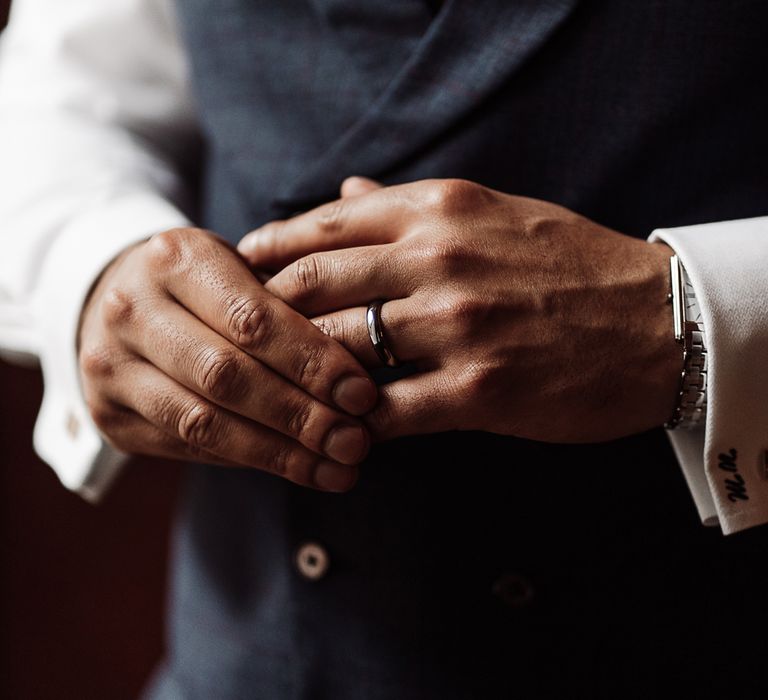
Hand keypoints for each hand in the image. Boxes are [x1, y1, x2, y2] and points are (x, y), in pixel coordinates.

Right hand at [77, 227, 376, 490]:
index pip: (251, 319)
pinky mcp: (108, 415)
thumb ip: (293, 306)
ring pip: (203, 422)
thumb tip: (360, 378)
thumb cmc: (206, 283)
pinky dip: (249, 460)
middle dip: (300, 416)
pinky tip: (297, 468)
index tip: (363, 394)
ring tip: (339, 469)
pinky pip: (187, 447)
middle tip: (356, 442)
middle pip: (226, 376)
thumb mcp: (242, 269)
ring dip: (280, 453)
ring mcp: (110, 366)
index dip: (312, 362)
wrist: (119, 298)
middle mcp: (131, 309)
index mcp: (175, 258)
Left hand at [238, 178, 681, 443]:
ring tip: (279, 386)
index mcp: (439, 210)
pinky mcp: (478, 391)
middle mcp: (439, 260)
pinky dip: (349, 421)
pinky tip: (333, 428)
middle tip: (243, 336)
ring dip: (301, 372)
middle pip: (313, 286)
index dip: (269, 253)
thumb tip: (344, 191)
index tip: (241, 273)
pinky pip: (385, 411)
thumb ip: (408, 203)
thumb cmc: (568, 261)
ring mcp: (457, 327)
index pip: (322, 226)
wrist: (654, 320)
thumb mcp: (491, 210)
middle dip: (265, 314)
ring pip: (339, 348)